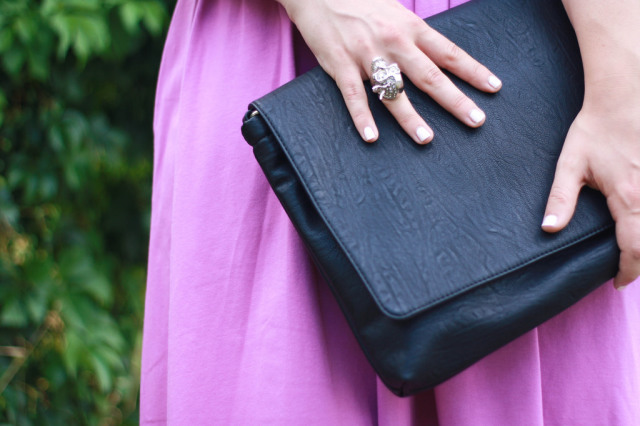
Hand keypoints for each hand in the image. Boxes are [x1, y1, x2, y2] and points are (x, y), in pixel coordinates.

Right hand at [277, 0, 501, 143]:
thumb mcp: (395, 13)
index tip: (493, 88)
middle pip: (429, 76)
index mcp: (410, 27)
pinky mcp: (341, 64)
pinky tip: (371, 137)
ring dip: (410, 118)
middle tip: (476, 120)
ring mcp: (367, 54)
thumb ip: (414, 37)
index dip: (472, 71)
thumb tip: (438, 58)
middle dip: (455, 100)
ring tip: (426, 139)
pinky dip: (362, 117)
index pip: (448, 52)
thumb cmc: (361, 4)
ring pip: (393, 91)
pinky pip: (353, 96)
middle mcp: (393, 41)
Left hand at [542, 84, 639, 288]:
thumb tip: (548, 228)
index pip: (634, 249)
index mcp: (629, 198)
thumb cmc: (596, 128)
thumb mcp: (570, 164)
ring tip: (638, 251)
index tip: (618, 281)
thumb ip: (560, 199)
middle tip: (630, 269)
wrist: (624, 93)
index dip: (628, 271)